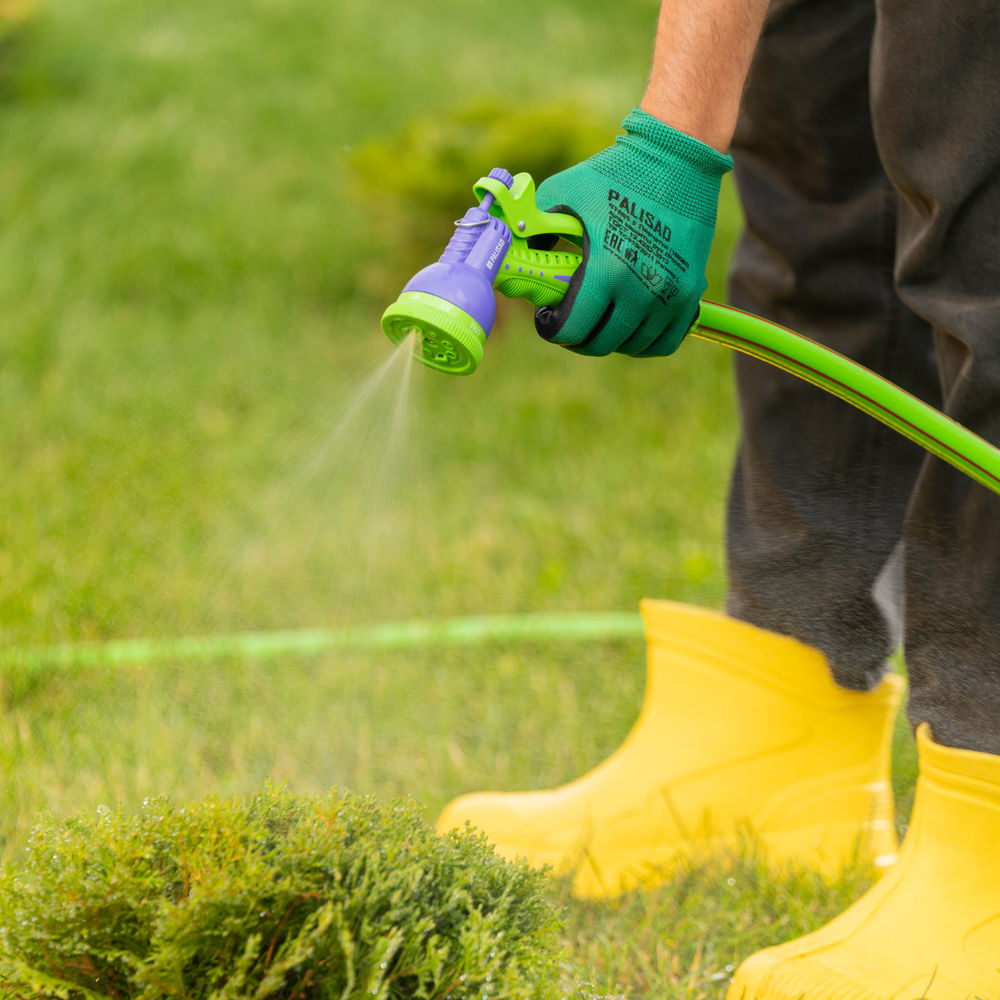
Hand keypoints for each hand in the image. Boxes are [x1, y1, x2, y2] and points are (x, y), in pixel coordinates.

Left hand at [534, 108, 731, 356]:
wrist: (676, 158)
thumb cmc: (614, 174)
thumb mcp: (563, 194)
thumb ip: (536, 229)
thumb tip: (520, 257)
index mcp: (608, 270)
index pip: (573, 329)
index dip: (553, 329)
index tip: (548, 320)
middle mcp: (642, 290)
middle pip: (601, 344)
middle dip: (577, 338)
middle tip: (570, 322)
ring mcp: (671, 295)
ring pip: (633, 347)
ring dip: (610, 339)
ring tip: (599, 320)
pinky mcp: (691, 293)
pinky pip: (665, 342)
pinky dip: (644, 343)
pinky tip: (628, 327)